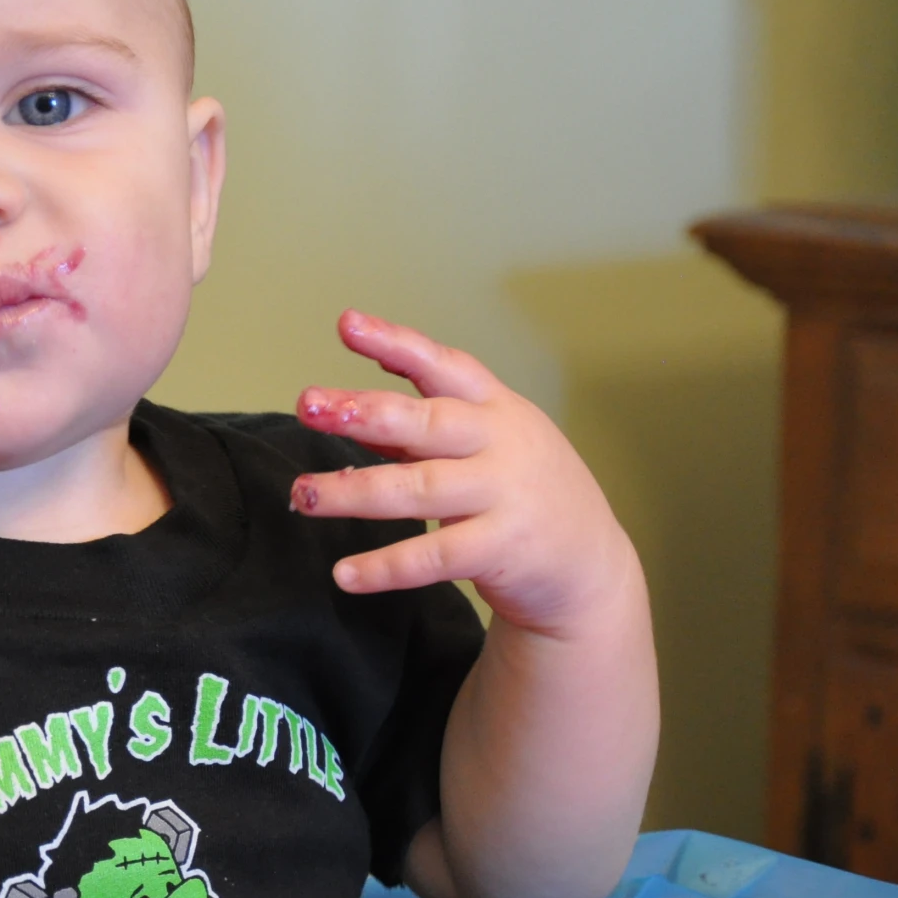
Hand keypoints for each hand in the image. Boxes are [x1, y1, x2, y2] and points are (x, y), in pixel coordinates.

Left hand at [288, 310, 631, 630]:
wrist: (592, 565)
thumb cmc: (526, 494)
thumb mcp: (485, 446)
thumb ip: (420, 429)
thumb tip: (349, 408)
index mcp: (495, 409)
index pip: (443, 366)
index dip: (396, 343)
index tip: (347, 324)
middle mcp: (500, 444)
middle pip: (426, 421)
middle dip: (364, 411)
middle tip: (309, 406)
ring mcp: (503, 495)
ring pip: (418, 489)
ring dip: (354, 492)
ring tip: (305, 495)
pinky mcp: (501, 548)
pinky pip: (433, 557)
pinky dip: (385, 566)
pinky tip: (345, 574)